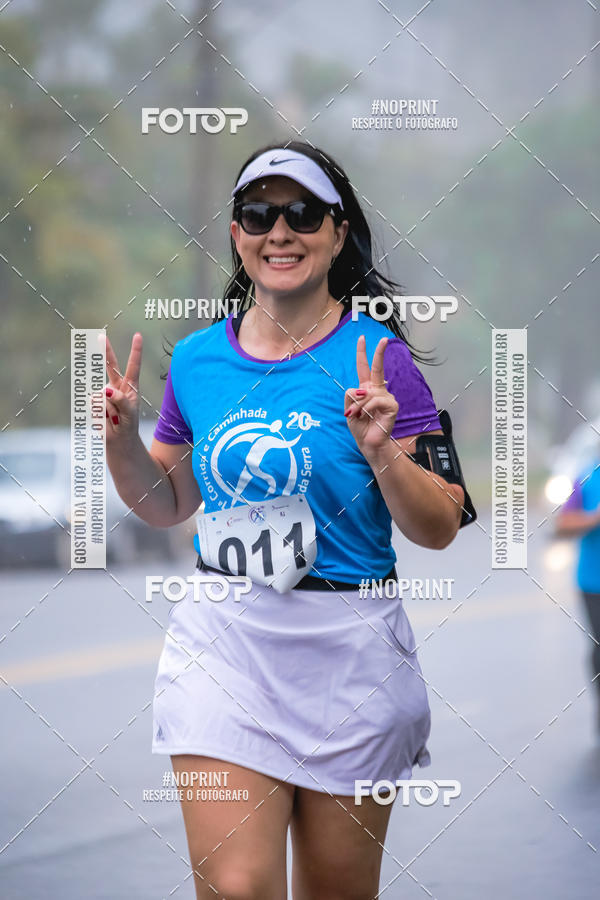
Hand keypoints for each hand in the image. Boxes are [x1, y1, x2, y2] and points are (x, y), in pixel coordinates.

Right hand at [102, 333, 142, 444]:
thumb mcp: (129, 413)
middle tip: (100, 336)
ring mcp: (105, 393)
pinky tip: (106, 418)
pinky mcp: (95, 402)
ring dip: (109, 408)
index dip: (135, 351)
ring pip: (103, 394)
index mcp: (131, 386)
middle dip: (106, 351)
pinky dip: (100, 412)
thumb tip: (106, 391)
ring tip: (114, 417)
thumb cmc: (128, 425)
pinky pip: (95, 403)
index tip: (137, 335)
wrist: (118, 440)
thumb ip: (120, 400)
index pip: (134, 366)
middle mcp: (117, 386)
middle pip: (111, 366)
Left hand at [344, 334, 397, 455]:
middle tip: (384, 339)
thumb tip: (361, 389)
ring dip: (358, 405)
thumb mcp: (349, 409)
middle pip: (377, 368)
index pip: (364, 368)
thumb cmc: (360, 427)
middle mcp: (378, 391)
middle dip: (379, 353)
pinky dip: (366, 408)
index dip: (362, 353)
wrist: (368, 443)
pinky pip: (375, 400)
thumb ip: (351, 395)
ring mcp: (386, 397)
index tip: (362, 338)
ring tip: (356, 415)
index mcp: (366, 390)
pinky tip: (365, 415)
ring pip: (367, 392)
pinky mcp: (392, 405)